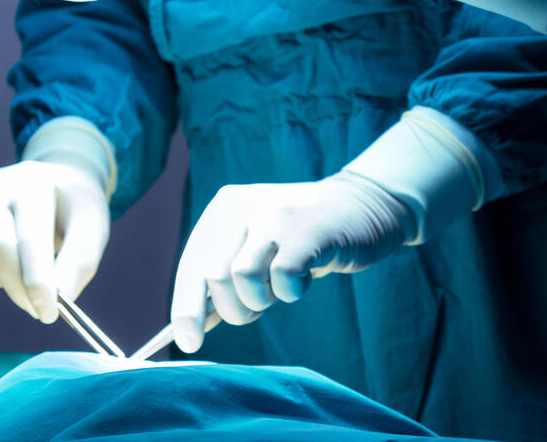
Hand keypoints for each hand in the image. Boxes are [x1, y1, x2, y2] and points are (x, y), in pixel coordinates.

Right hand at [0, 160, 109, 323]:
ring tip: (16, 280)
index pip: (29, 237)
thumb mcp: (93, 228)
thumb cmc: (75, 210)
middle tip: (38, 309)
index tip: (48, 313)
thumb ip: (80, 262)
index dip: (37, 281)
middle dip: (16, 287)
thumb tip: (62, 297)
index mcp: (35, 184)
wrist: (56, 182)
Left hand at [171, 173, 412, 352]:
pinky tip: (305, 276)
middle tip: (260, 307)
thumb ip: (224, 283)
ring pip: (242, 278)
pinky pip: (283, 279)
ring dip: (262, 300)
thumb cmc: (301, 240)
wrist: (361, 207)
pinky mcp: (306, 230)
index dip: (185, 308)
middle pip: (213, 277)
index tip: (188, 342)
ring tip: (282, 287)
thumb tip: (189, 330)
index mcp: (223, 208)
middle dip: (234, 309)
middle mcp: (241, 205)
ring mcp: (273, 214)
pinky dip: (292, 291)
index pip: (191, 266)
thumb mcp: (256, 252)